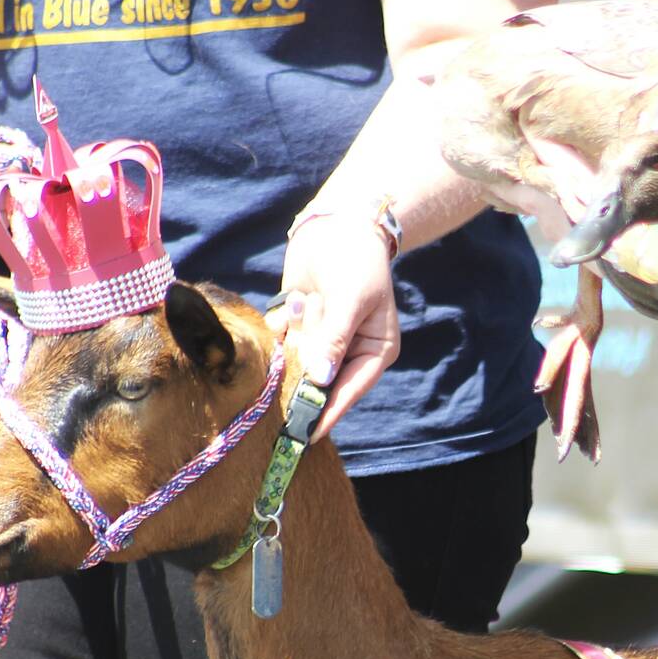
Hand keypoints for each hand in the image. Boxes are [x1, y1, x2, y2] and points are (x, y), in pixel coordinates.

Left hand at [271, 212, 399, 439]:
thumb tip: (319, 380)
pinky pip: (282, 342)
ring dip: (296, 338)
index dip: (328, 412)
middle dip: (304, 369)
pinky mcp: (299, 327)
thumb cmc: (356, 261)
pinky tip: (294, 300)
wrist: (337, 223)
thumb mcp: (350, 299)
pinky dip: (282, 326)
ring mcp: (322, 340)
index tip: (306, 435)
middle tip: (293, 366)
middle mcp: (349, 351)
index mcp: (375, 350)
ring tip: (308, 304)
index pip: (350, 390)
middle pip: (319, 382)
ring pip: (298, 361)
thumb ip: (334, 340)